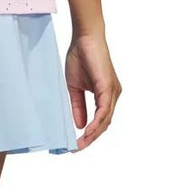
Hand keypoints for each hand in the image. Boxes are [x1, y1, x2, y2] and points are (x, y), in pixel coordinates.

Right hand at [65, 32, 121, 150]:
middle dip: (90, 139)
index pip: (99, 121)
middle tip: (76, 149)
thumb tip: (79, 125)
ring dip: (92, 134)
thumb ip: (78, 107)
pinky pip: (104, 111)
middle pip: (104, 124)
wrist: (85, 38)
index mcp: (105, 95)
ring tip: (80, 144)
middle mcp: (113, 95)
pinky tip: (87, 132)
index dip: (89, 134)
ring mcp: (113, 92)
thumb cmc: (80, 58)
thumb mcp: (74, 88)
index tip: (76, 144)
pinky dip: (96, 123)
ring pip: (105, 120)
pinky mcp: (108, 87)